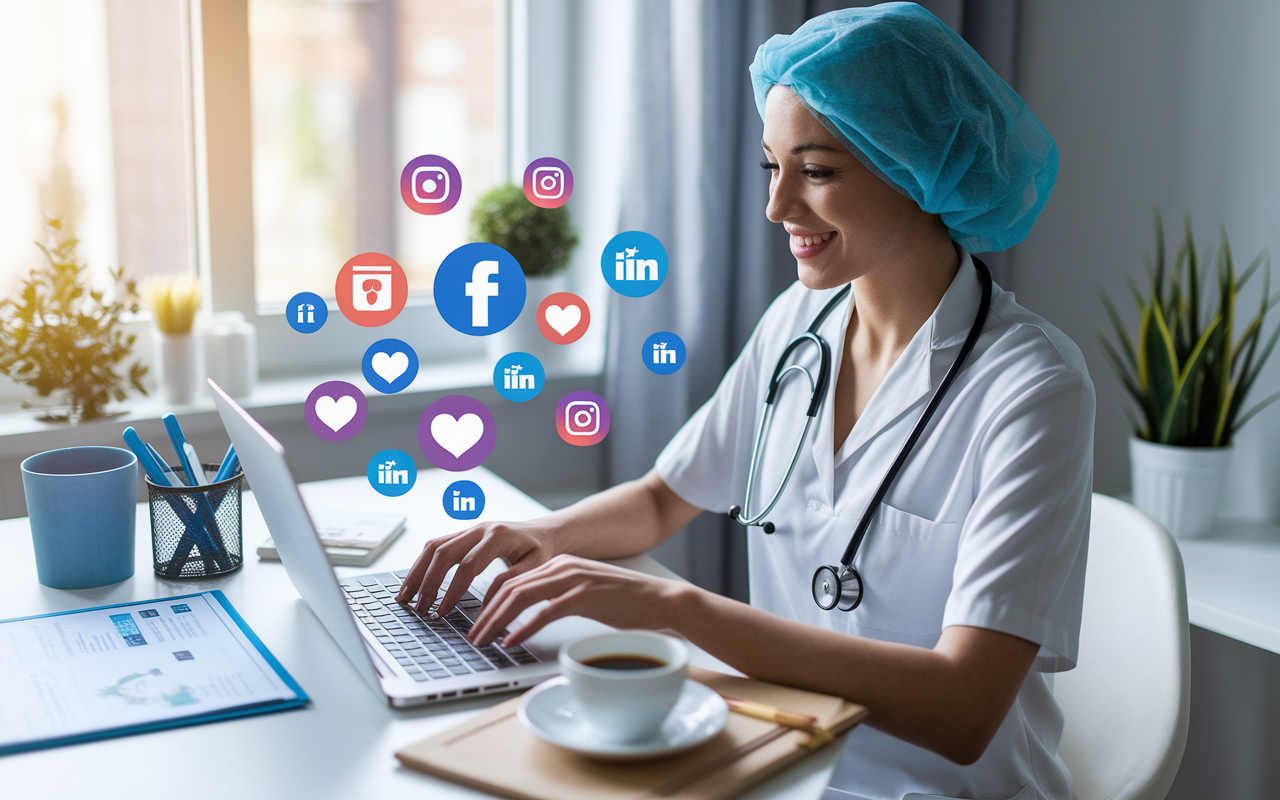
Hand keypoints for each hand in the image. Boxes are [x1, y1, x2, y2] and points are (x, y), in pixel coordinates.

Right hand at [394, 520, 557, 615]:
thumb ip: (510, 582)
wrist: (544, 532)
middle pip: (443, 553)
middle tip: (419, 609)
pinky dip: (421, 564)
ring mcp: (469, 529)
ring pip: (433, 547)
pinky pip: (435, 546)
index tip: (442, 611)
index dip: (452, 590)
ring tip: (405, 597)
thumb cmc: (541, 551)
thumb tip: (485, 606)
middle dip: (428, 583)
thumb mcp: (535, 568)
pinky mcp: (463, 535)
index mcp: (498, 536)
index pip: (468, 565)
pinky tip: (413, 582)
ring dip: (417, 572)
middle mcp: (479, 528)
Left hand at [467, 554, 690, 646]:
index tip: (476, 623)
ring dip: (496, 621)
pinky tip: (512, 641)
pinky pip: (545, 612)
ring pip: (521, 597)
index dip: (488, 603)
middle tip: (470, 636)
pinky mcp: (585, 596)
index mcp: (560, 564)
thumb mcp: (583, 593)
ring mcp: (573, 579)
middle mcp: (562, 567)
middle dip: (484, 614)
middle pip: (510, 587)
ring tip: (483, 641)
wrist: (661, 599)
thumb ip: (557, 598)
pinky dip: (524, 627)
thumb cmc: (624, 602)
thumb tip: (528, 615)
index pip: (512, 580)